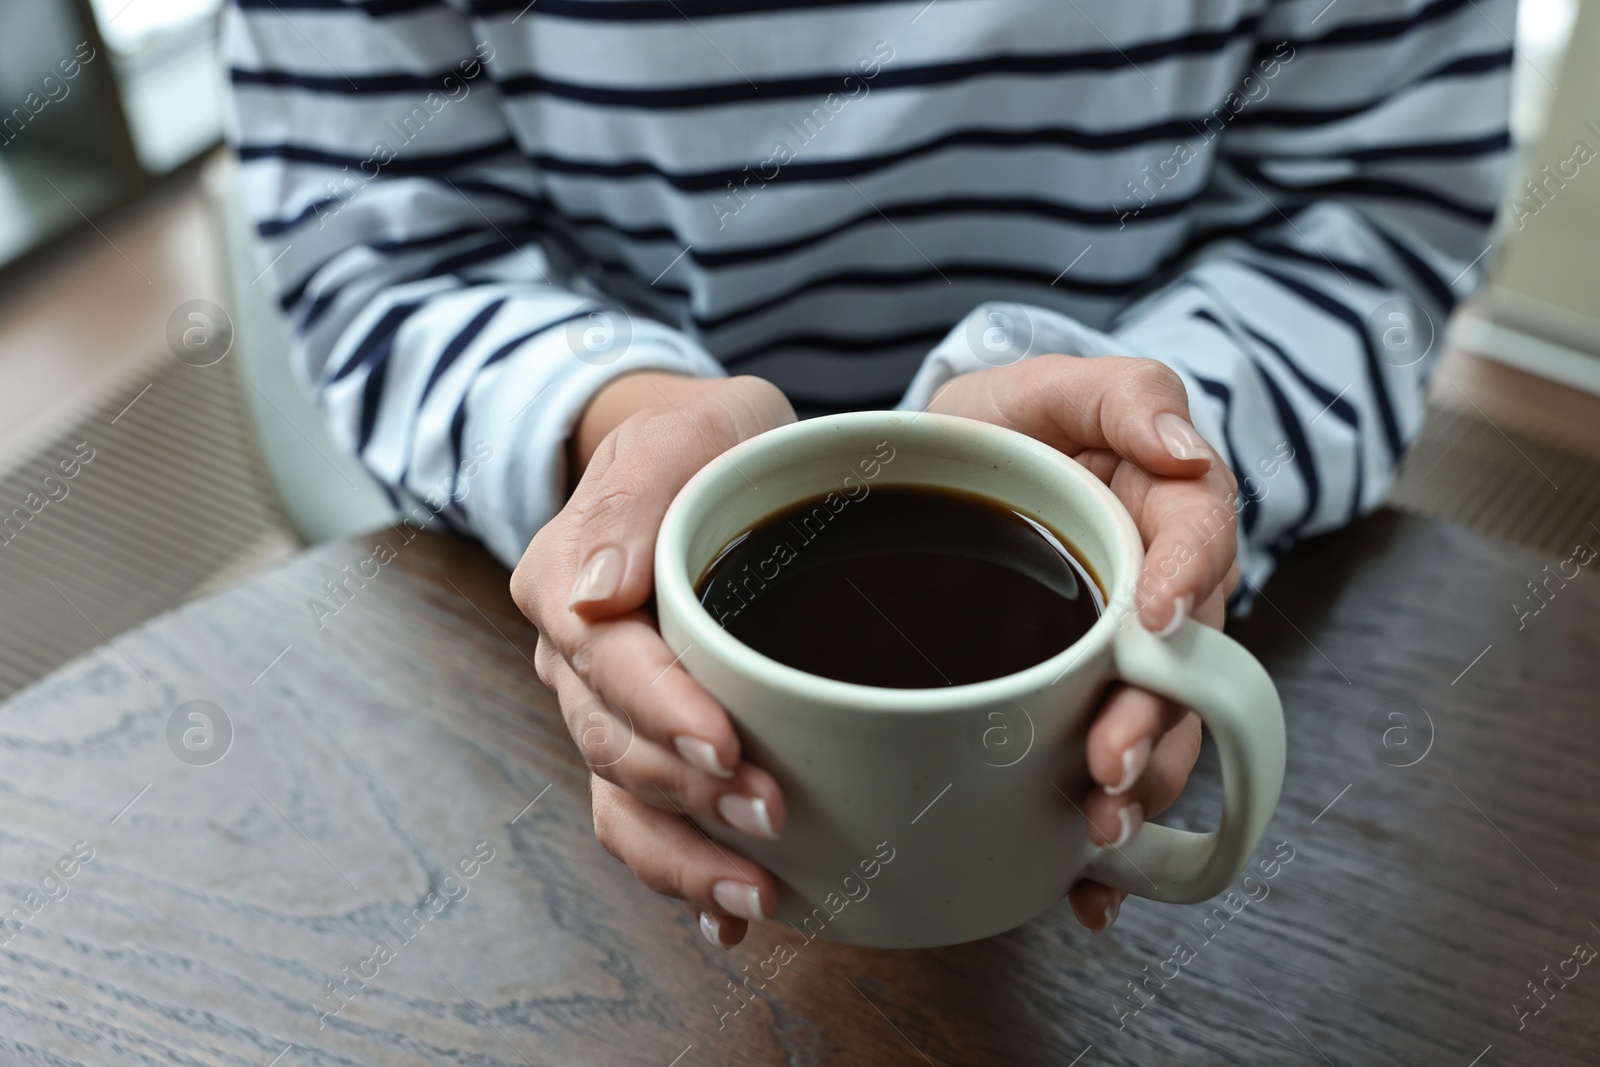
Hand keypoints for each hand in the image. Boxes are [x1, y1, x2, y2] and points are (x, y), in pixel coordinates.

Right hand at [511, 373, 794, 947]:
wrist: (706, 467)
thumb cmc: (707, 447)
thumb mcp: (686, 432)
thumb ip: (636, 495)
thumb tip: (594, 597)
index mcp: (570, 581)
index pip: (605, 660)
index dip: (661, 709)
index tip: (725, 741)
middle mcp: (575, 659)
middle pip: (616, 743)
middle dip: (693, 792)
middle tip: (776, 815)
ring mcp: (603, 712)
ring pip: (624, 801)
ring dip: (687, 856)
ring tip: (760, 894)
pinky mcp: (641, 747)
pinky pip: (640, 825)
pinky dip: (680, 876)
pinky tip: (732, 918)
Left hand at [927, 354, 1239, 931]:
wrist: (945, 482)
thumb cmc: (1001, 429)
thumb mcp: (1050, 388)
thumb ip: (1122, 396)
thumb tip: (1183, 445)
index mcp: (1167, 509)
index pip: (1200, 542)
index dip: (1183, 582)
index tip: (1151, 621)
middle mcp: (1162, 595)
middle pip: (1188, 665)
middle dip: (1155, 722)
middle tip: (1106, 766)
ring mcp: (1127, 659)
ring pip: (1160, 732)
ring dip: (1138, 792)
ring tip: (1097, 839)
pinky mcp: (1085, 705)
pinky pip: (1112, 771)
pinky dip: (1105, 842)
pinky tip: (1085, 889)